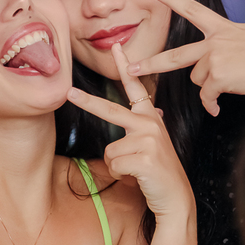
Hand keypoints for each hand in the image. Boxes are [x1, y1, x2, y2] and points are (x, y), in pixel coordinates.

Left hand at [66, 43, 193, 218]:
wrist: (175, 197)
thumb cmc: (158, 171)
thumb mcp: (155, 143)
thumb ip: (147, 126)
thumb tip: (152, 110)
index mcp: (150, 117)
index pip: (136, 87)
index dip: (126, 66)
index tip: (117, 47)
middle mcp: (150, 124)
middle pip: (111, 110)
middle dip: (88, 102)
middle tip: (70, 93)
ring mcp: (148, 140)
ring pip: (109, 150)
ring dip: (116, 165)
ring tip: (135, 170)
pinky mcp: (144, 158)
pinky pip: (114, 165)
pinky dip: (120, 175)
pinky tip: (137, 177)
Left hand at [128, 0, 244, 114]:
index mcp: (225, 28)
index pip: (192, 10)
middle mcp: (216, 42)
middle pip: (176, 55)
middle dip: (151, 62)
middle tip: (131, 67)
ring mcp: (216, 59)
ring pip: (198, 80)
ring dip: (210, 88)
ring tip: (229, 88)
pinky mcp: (221, 77)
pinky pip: (208, 96)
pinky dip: (212, 105)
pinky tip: (218, 109)